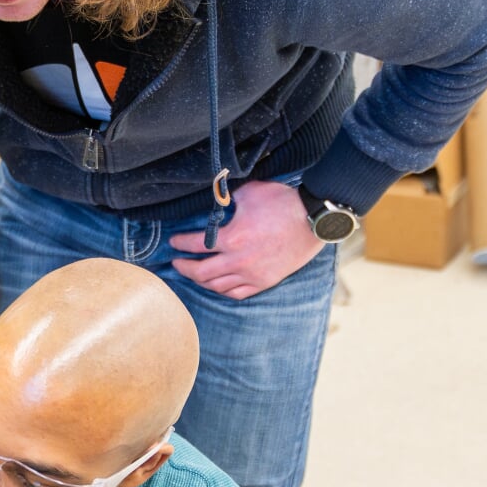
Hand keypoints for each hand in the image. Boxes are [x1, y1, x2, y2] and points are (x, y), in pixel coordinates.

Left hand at [168, 180, 321, 300]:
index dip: (180, 243)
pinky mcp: (265, 281)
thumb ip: (228, 199)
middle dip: (184, 268)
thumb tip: (217, 202)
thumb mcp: (249, 192)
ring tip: (195, 274)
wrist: (313, 219)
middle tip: (176, 263)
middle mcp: (239, 261)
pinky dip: (223, 290)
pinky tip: (218, 285)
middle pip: (201, 272)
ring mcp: (252, 274)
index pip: (195, 245)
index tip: (173, 242)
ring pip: (217, 286)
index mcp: (232, 238)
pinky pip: (238, 293)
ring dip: (201, 281)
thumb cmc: (283, 203)